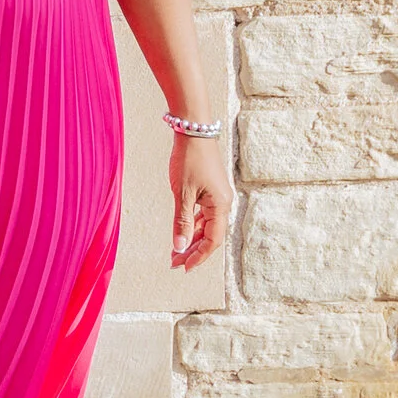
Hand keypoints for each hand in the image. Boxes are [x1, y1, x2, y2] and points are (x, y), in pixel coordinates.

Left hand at [170, 132, 231, 271]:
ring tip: (175, 251)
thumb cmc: (188, 159)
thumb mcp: (182, 193)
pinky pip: (204, 214)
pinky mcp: (211, 190)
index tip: (182, 267)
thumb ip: (181, 221)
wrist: (194, 130)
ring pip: (206, 225)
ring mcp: (218, 196)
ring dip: (192, 238)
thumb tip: (180, 247)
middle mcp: (223, 203)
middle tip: (174, 263)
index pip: (213, 241)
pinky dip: (193, 224)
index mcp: (221, 206)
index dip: (198, 256)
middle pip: (211, 236)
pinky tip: (181, 231)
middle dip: (193, 250)